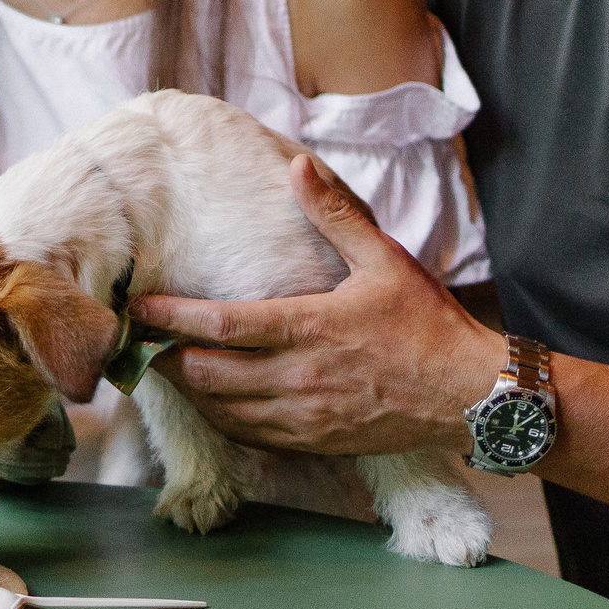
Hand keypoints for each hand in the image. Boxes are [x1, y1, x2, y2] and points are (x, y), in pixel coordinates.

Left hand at [130, 155, 502, 457]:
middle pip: (207, 375)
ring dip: (188, 390)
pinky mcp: (314, 442)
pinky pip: (249, 436)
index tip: (138, 308)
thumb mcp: (384, 259)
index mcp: (311, 328)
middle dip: (165, 358)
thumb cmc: (428, 325)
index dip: (171, 319)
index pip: (222, 326)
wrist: (471, 396)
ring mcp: (304, 417)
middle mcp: (299, 378)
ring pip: (222, 410)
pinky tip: (211, 400)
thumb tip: (298, 166)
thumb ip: (333, 215)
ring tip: (164, 366)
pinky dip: (219, 418)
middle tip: (138, 340)